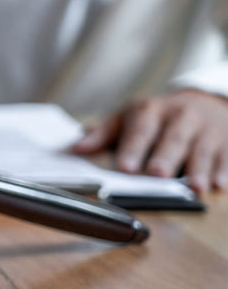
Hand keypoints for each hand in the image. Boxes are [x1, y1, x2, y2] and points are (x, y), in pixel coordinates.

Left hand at [70, 89, 227, 195]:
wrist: (203, 101)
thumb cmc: (157, 115)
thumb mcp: (127, 116)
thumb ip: (103, 133)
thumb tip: (76, 149)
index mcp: (150, 110)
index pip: (140, 130)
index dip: (132, 148)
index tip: (125, 167)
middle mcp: (180, 117)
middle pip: (172, 138)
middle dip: (165, 157)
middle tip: (157, 174)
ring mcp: (206, 129)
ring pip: (202, 149)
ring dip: (199, 169)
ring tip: (194, 187)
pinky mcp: (226, 142)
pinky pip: (226, 157)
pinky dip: (224, 171)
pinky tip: (219, 185)